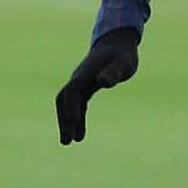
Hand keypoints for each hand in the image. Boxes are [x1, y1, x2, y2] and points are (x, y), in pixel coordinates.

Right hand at [55, 28, 139, 144]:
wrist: (116, 45)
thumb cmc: (122, 55)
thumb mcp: (122, 64)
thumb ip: (113, 72)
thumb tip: (103, 83)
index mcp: (85, 73)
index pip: (73, 90)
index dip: (72, 105)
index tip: (75, 121)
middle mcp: (78, 79)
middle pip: (64, 100)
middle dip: (64, 119)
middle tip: (66, 141)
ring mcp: (80, 83)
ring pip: (68, 104)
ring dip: (67, 122)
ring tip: (69, 142)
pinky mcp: (84, 88)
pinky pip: (77, 105)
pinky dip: (77, 119)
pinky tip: (80, 134)